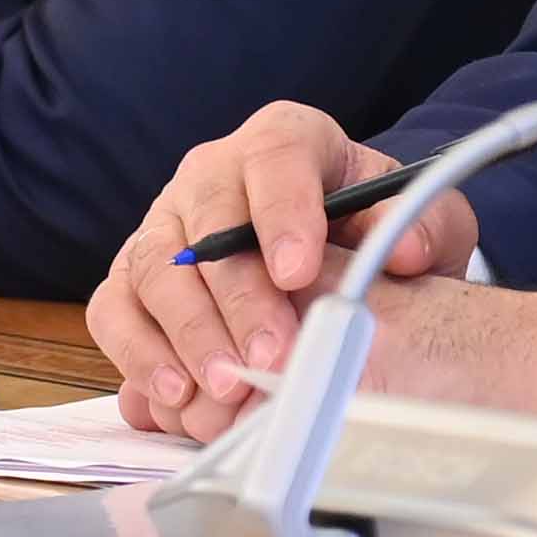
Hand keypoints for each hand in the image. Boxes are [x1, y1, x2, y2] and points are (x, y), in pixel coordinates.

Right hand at [90, 98, 474, 431]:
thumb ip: (421, 226)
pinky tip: (177, 395)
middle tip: (269, 353)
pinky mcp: (133, 281)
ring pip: (151, 270)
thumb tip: (405, 251)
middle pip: (205, 224)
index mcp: (283, 142)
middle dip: (237, 296)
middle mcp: (211, 176)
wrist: (336, 253)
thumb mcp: (416, 216)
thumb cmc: (371, 228)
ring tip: (223, 385)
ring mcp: (164, 228)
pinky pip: (115, 313)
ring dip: (186, 333)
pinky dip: (138, 356)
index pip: (275, 158)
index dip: (282, 214)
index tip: (299, 272)